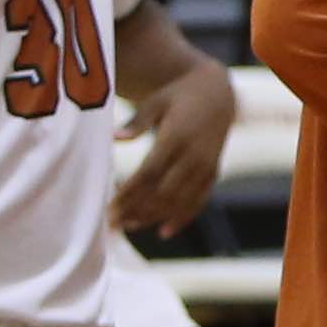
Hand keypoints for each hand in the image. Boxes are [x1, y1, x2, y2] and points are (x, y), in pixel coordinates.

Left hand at [109, 52, 234, 240]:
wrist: (217, 94)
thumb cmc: (177, 97)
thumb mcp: (156, 102)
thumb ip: (137, 122)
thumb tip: (115, 137)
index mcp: (177, 136)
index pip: (149, 174)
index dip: (128, 194)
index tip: (109, 208)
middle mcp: (194, 155)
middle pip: (162, 193)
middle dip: (136, 210)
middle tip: (113, 224)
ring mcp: (206, 167)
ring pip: (179, 201)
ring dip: (154, 217)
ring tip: (129, 226)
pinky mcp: (213, 174)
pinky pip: (198, 202)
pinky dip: (181, 219)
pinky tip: (163, 232)